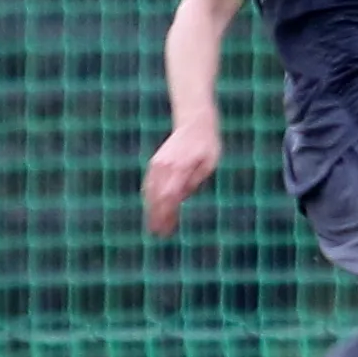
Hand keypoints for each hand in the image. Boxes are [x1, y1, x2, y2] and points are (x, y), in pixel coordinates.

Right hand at [143, 120, 220, 236]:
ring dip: (151, 209)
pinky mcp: (155, 162)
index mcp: (180, 168)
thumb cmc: (207, 144)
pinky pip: (148, 183)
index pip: (170, 197)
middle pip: (157, 197)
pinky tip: (151, 208)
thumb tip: (181, 198)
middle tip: (159, 234)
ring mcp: (157, 164)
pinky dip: (149, 197)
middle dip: (157, 217)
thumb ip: (194, 181)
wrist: (194, 123)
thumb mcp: (209, 163)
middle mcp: (165, 167)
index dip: (167, 215)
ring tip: (154, 226)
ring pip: (150, 191)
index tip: (167, 229)